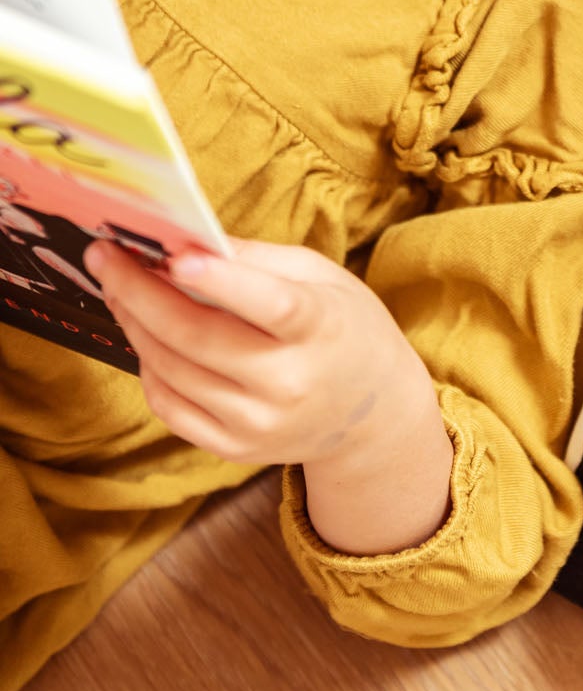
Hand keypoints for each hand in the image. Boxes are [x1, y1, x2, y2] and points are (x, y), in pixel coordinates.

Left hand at [86, 236, 427, 470]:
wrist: (372, 414)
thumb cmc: (344, 327)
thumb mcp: (322, 277)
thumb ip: (257, 260)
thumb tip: (188, 241)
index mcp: (321, 328)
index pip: (269, 304)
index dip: (221, 281)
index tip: (174, 256)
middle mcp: (289, 383)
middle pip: (197, 338)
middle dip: (139, 292)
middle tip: (104, 257)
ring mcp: (258, 424)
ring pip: (172, 371)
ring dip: (134, 324)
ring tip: (118, 289)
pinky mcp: (234, 450)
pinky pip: (170, 408)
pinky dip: (148, 369)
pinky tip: (144, 337)